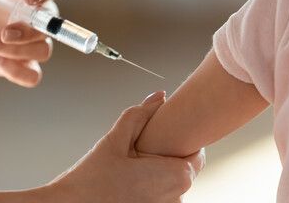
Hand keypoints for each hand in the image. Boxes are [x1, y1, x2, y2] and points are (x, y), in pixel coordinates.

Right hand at [49, 91, 205, 202]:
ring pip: (172, 184)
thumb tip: (160, 96)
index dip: (182, 140)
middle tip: (141, 151)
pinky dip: (152, 189)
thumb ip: (141, 114)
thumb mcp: (116, 139)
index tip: (165, 136)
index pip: (197, 152)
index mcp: (176, 176)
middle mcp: (177, 198)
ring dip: (160, 174)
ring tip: (133, 169)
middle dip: (168, 156)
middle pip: (184, 168)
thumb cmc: (92, 179)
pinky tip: (131, 184)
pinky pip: (162, 197)